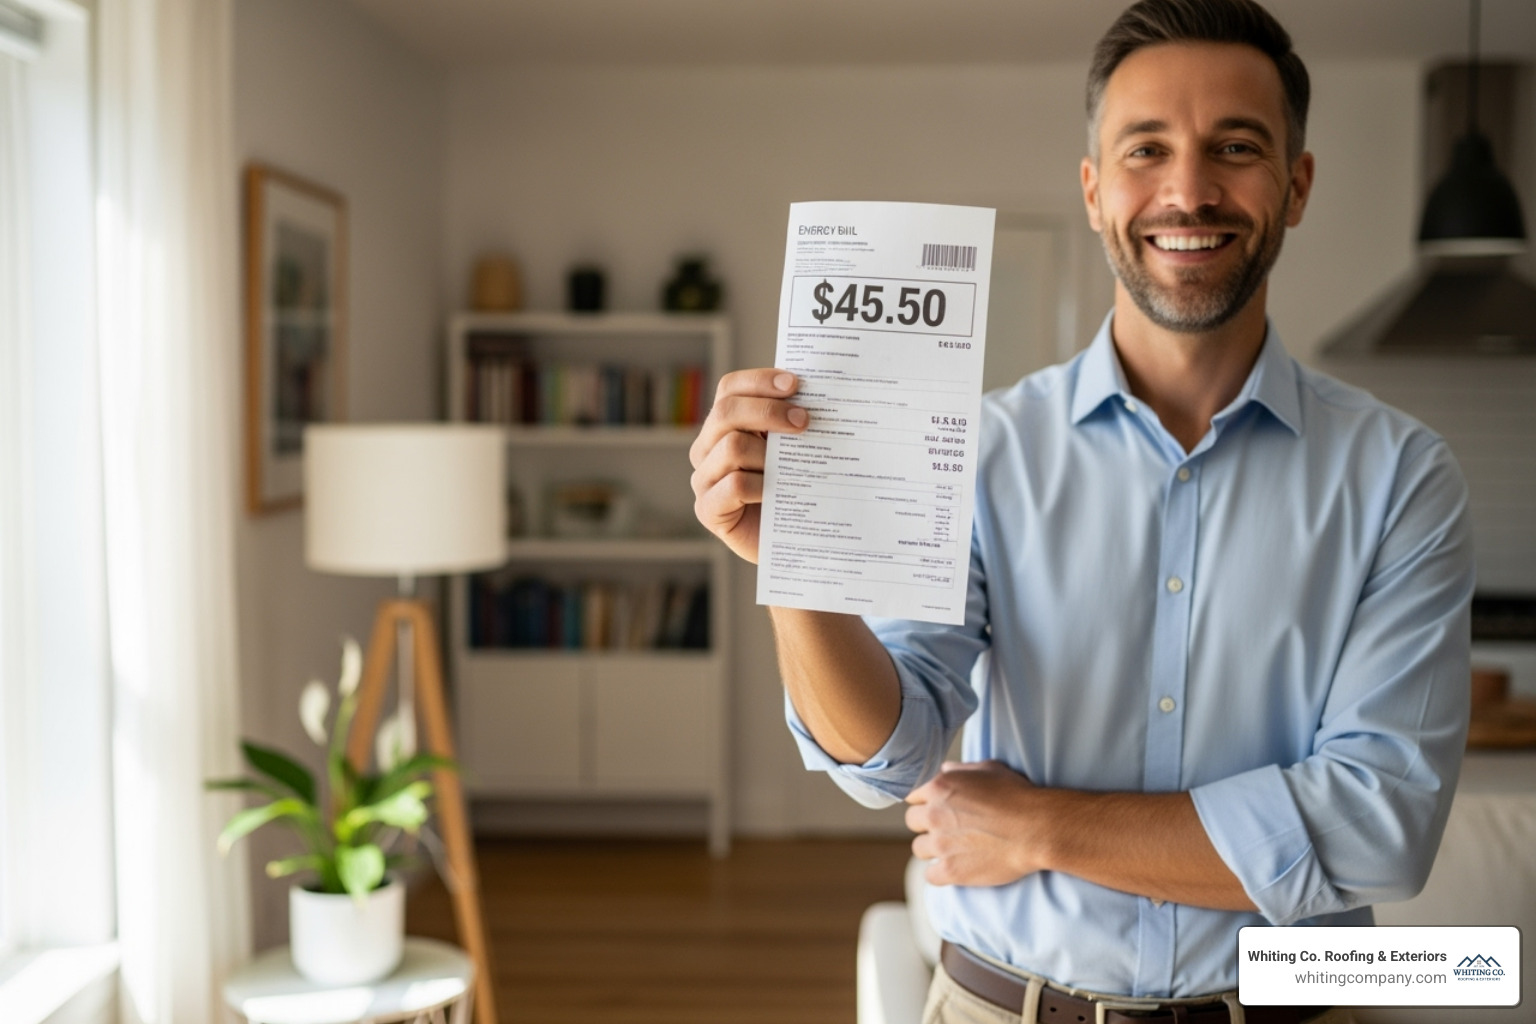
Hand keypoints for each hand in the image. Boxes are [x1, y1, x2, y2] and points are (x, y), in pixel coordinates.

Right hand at [689, 369, 808, 563]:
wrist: (792, 542)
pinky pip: (734, 485)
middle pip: (727, 412)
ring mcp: (704, 479)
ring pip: (731, 446)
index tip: (796, 384)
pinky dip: (761, 484)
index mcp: (723, 426)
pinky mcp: (708, 510)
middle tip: (806, 421)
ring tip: (795, 466)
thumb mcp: (792, 449)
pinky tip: (779, 492)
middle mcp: (707, 448)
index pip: (730, 388)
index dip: (759, 381)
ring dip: (769, 453)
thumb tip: (821, 392)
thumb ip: (793, 421)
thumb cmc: (793, 490)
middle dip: (769, 411)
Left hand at [904, 760, 1046, 886]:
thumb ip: (961, 769)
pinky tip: (955, 869)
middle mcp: (934, 814)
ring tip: (952, 849)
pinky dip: (940, 873)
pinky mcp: (951, 870)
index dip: (925, 801)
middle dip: (926, 824)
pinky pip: (930, 875)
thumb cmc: (1017, 795)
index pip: (912, 795)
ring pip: (919, 849)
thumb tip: (944, 768)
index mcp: (939, 787)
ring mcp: (940, 844)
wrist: (1037, 829)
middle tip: (946, 829)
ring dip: (932, 849)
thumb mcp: (989, 769)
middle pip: (912, 821)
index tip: (937, 808)